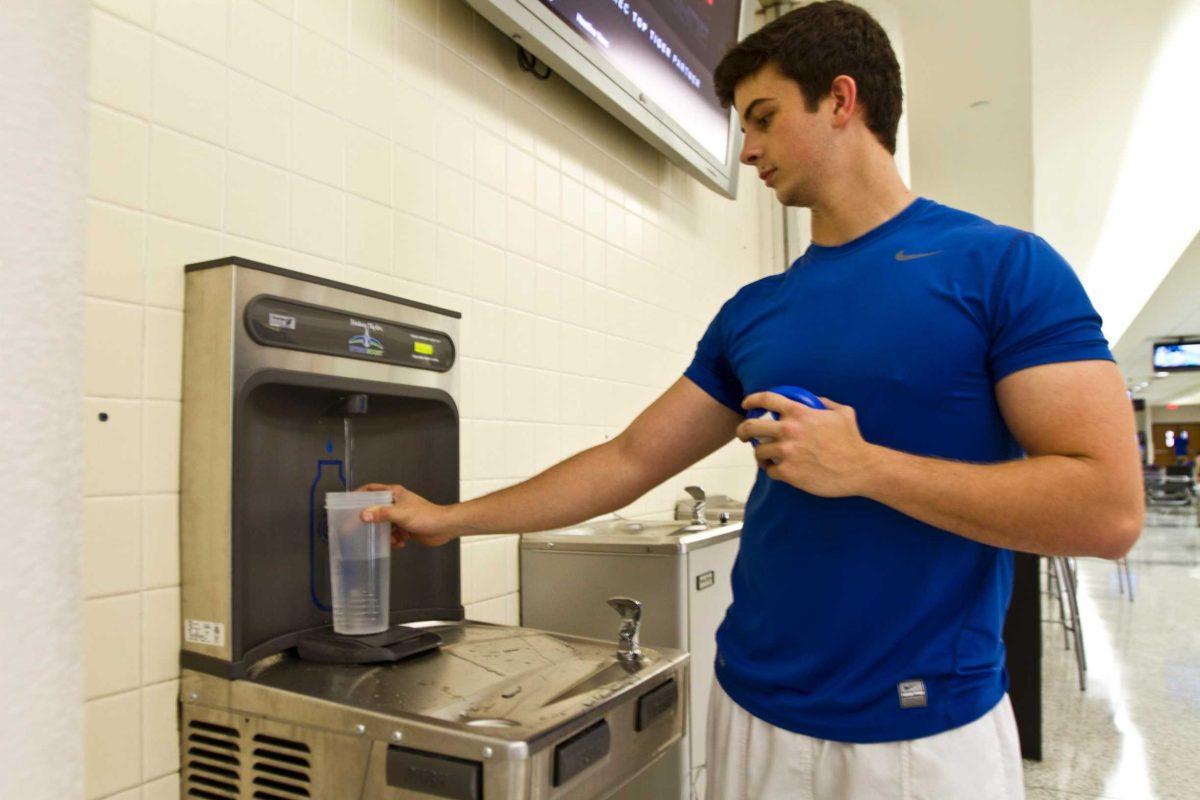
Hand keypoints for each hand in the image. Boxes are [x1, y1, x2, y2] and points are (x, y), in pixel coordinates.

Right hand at [356, 483, 456, 547]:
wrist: (444, 528)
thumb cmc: (426, 516)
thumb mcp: (401, 513)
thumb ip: (381, 514)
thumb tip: (363, 515)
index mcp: (394, 493)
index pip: (371, 490)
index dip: (358, 495)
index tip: (347, 504)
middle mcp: (396, 503)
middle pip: (375, 509)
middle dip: (368, 520)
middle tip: (357, 528)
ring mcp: (400, 516)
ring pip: (384, 525)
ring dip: (385, 534)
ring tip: (391, 539)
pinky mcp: (406, 528)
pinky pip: (392, 535)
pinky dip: (394, 540)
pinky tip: (400, 543)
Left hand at [736, 392, 879, 496]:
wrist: (860, 469)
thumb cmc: (852, 441)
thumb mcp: (842, 412)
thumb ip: (824, 403)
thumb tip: (813, 400)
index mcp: (799, 413)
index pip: (766, 399)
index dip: (752, 399)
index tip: (746, 404)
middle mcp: (789, 431)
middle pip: (752, 426)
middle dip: (743, 430)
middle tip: (744, 435)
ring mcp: (787, 453)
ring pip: (758, 451)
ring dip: (760, 454)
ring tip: (765, 457)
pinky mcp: (788, 473)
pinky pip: (769, 470)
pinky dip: (771, 470)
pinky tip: (777, 469)